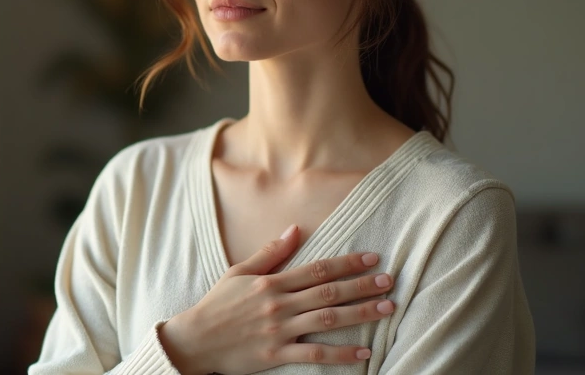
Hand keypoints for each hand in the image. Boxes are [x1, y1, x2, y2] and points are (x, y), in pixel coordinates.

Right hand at [157, 224, 395, 374]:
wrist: (194, 341)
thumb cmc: (217, 305)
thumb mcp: (238, 272)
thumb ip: (270, 252)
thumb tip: (295, 229)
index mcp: (271, 282)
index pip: (317, 268)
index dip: (347, 262)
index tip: (372, 258)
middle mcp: (278, 305)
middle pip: (328, 292)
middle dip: (362, 285)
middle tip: (390, 281)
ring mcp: (279, 331)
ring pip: (327, 320)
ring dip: (360, 314)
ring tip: (386, 309)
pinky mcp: (276, 356)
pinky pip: (314, 356)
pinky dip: (341, 354)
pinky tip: (364, 353)